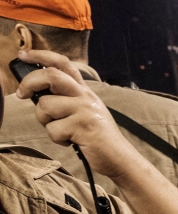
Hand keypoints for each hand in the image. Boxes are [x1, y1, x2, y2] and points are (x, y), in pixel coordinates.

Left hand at [16, 50, 140, 180]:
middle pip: (50, 75)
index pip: (63, 63)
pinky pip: (53, 129)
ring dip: (45, 121)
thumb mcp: (84, 110)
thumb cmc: (96, 136)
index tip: (23, 55)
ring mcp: (85, 110)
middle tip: (21, 93)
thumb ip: (65, 98)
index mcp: (84, 90)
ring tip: (60, 129)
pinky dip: (57, 139)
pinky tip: (70, 141)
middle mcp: (85, 96)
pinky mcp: (83, 126)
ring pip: (45, 105)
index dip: (40, 55)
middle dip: (29, 82)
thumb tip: (34, 92)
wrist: (119, 157)